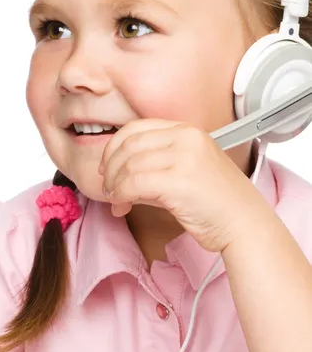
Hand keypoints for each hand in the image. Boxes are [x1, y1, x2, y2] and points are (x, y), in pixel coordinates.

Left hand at [98, 118, 269, 252]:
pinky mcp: (180, 180)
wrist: (244, 223)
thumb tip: (116, 178)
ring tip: (115, 200)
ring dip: (114, 184)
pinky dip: (121, 194)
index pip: (136, 128)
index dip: (114, 146)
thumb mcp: (183, 172)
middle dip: (111, 167)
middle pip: (129, 144)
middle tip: (107, 187)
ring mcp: (184, 157)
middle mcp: (185, 138)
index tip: (107, 166)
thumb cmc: (215, 202)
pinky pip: (135, 183)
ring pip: (129, 164)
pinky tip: (121, 205)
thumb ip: (152, 167)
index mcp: (186, 131)